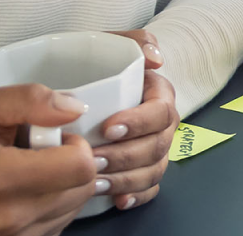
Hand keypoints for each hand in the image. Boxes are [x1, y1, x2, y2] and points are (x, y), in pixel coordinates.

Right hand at [0, 84, 98, 235]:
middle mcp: (10, 217)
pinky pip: (64, 220)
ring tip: (30, 172)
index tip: (54, 138)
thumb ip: (31, 100)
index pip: (80, 165)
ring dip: (65, 183)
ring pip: (78, 204)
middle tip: (39, 154)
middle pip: (83, 186)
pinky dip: (56, 203)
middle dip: (71, 162)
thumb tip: (74, 109)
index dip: (76, 145)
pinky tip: (30, 192)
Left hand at [96, 29, 177, 210]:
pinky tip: (116, 200)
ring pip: (153, 171)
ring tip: (95, 181)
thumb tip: (156, 59)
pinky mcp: (144, 170)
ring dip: (126, 179)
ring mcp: (155, 149)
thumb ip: (135, 42)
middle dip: (126, 157)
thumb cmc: (97, 67)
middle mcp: (161, 124)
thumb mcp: (112, 44)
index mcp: (159, 95)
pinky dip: (135, 197)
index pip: (161, 112)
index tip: (108, 128)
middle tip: (94, 160)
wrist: (80, 87)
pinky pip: (149, 189)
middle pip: (158, 146)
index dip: (138, 123)